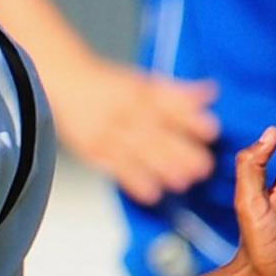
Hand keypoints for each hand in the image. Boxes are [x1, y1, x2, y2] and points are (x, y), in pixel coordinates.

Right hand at [48, 57, 220, 205]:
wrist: (64, 80)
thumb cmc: (107, 84)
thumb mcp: (142, 81)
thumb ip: (177, 91)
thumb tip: (211, 92)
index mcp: (139, 92)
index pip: (168, 105)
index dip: (190, 119)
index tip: (211, 131)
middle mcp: (124, 110)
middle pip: (154, 131)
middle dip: (180, 150)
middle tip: (202, 166)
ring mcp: (108, 130)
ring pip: (136, 151)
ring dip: (160, 167)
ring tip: (182, 183)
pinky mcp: (93, 149)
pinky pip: (114, 167)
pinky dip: (133, 181)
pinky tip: (151, 194)